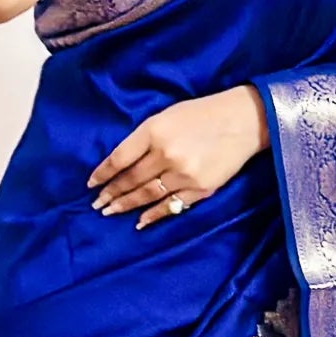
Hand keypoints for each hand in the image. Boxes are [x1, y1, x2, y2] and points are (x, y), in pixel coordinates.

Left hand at [89, 85, 270, 228]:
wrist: (244, 121)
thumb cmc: (202, 114)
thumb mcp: (167, 116)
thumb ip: (144, 138)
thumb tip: (122, 164)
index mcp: (155, 130)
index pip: (120, 158)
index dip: (103, 173)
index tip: (91, 185)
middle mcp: (166, 153)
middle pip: (131, 179)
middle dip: (111, 193)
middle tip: (97, 205)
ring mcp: (184, 174)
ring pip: (147, 195)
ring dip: (126, 206)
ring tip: (110, 212)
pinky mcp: (200, 188)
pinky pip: (171, 205)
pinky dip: (154, 215)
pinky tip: (140, 222)